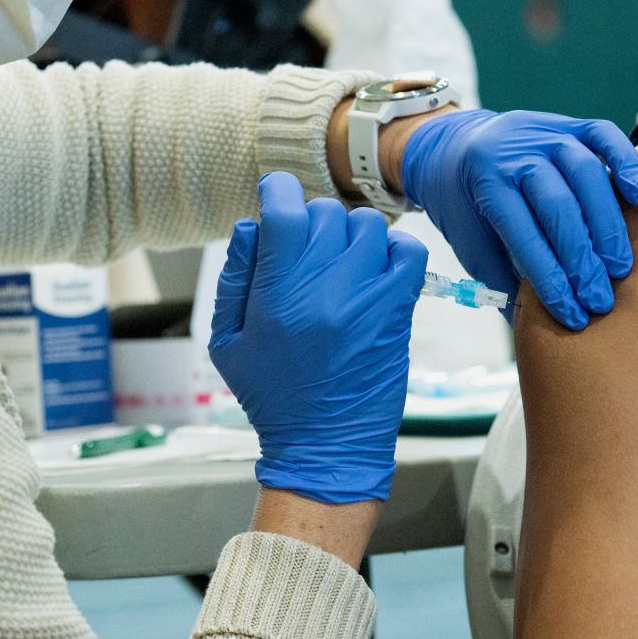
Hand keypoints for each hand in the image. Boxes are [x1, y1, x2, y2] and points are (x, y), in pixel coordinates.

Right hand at [209, 172, 428, 503]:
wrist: (327, 447)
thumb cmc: (272, 396)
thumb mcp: (228, 341)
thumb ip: (235, 278)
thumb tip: (250, 225)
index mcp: (277, 295)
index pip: (286, 213)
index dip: (278, 191)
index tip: (277, 194)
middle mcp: (324, 290)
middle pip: (326, 213)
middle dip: (312, 221)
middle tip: (307, 246)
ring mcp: (366, 299)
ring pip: (368, 226)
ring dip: (352, 235)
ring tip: (341, 261)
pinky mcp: (397, 312)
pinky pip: (409, 253)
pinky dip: (394, 250)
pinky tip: (375, 269)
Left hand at [398, 110, 637, 329]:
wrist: (454, 145)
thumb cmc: (466, 205)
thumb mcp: (472, 241)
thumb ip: (502, 277)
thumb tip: (533, 332)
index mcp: (485, 180)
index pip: (523, 233)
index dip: (549, 278)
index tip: (572, 314)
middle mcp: (516, 151)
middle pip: (558, 205)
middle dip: (582, 259)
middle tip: (600, 299)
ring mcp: (545, 131)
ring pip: (586, 172)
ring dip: (607, 224)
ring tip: (620, 267)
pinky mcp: (570, 123)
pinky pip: (604, 135)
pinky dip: (626, 162)